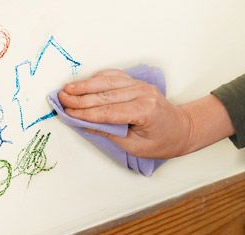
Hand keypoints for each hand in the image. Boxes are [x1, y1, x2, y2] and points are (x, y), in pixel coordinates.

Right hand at [58, 69, 233, 158]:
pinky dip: (98, 79)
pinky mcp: (138, 83)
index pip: (108, 112)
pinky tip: (85, 82)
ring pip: (108, 82)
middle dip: (81, 98)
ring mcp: (141, 86)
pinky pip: (115, 77)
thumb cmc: (163, 142)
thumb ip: (111, 133)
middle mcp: (143, 94)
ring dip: (86, 85)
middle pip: (105, 94)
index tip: (68, 113)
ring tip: (67, 89)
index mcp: (144, 111)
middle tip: (61, 99)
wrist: (182, 130)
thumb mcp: (137, 147)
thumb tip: (86, 125)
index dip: (86, 113)